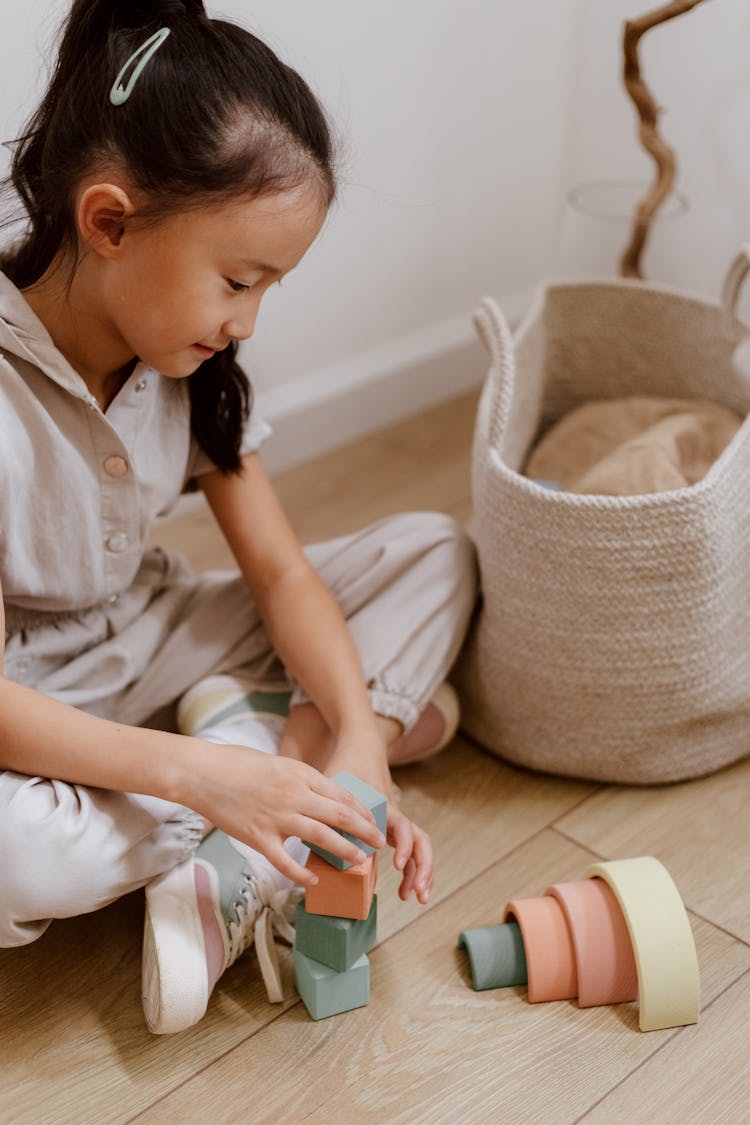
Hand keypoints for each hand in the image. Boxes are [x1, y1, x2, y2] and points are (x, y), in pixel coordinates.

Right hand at [181, 739, 385, 885]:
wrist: (202, 772)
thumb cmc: (236, 763)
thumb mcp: (278, 763)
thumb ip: (299, 779)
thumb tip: (320, 796)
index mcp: (299, 774)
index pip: (340, 794)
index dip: (361, 810)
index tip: (373, 821)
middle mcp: (293, 795)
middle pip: (338, 815)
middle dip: (363, 830)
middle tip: (379, 842)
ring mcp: (276, 817)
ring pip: (320, 836)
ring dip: (343, 850)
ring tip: (359, 861)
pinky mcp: (257, 837)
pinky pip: (285, 861)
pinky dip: (301, 874)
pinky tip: (313, 881)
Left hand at [325, 733, 433, 905]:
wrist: (361, 747)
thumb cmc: (346, 766)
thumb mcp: (333, 785)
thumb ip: (325, 808)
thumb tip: (309, 836)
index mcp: (385, 807)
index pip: (405, 828)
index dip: (405, 848)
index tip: (397, 866)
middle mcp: (396, 815)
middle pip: (421, 841)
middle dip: (423, 868)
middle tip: (418, 894)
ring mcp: (397, 821)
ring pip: (420, 847)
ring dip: (422, 871)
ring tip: (418, 897)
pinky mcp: (393, 825)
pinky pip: (409, 848)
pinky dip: (411, 867)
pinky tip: (405, 886)